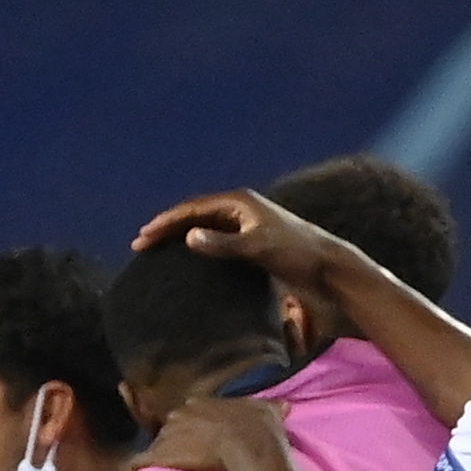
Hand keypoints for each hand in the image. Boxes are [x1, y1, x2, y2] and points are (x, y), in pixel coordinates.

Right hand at [134, 187, 352, 298]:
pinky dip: (198, 247)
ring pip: (205, 226)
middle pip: (195, 214)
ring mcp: (248, 224)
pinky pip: (216, 239)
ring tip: (159, 250)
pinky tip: (189, 261)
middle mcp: (242, 209)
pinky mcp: (254, 242)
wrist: (329, 267)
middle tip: (141, 243)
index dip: (166, 222)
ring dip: (181, 236)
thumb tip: (188, 236)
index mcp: (239, 203)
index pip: (192, 209)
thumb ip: (223, 244)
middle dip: (168, 227)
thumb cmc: (295, 254)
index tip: (143, 237)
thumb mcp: (258, 248)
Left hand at [142, 393, 285, 470]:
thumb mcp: (269, 412)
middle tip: (188, 456)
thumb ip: (271, 408)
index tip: (203, 439)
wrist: (249, 446)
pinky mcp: (162, 455)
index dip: (196, 427)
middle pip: (172, 428)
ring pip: (160, 445)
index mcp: (201, 403)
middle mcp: (180, 415)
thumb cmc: (259, 428)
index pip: (191, 413)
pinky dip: (134, 469)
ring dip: (163, 456)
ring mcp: (169, 435)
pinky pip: (139, 462)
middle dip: (178, 440)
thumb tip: (283, 406)